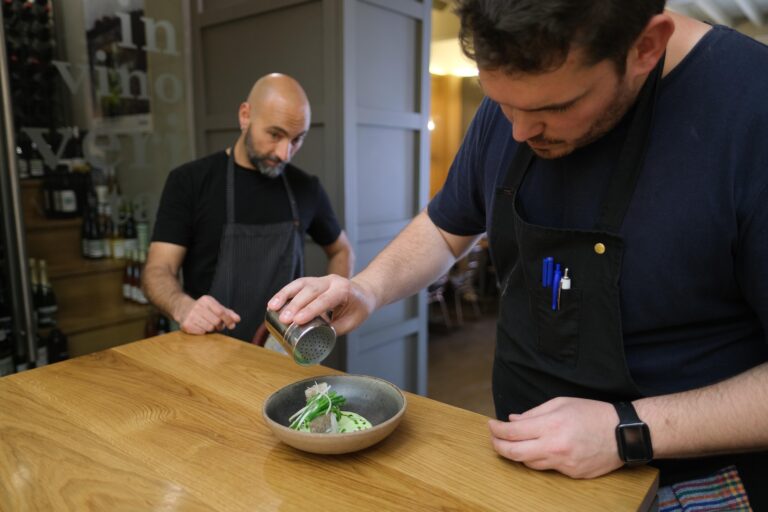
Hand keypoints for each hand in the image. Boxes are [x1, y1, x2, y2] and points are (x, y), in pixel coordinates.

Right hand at [175, 295, 240, 334]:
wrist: (183, 309)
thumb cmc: (204, 309)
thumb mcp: (216, 307)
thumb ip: (228, 313)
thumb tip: (238, 319)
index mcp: (206, 300)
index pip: (221, 312)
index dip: (228, 320)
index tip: (232, 325)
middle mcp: (197, 306)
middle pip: (216, 321)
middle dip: (219, 325)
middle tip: (216, 325)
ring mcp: (190, 315)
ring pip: (209, 328)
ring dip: (211, 329)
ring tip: (207, 324)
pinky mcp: (186, 325)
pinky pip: (201, 332)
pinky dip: (203, 331)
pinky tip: (200, 326)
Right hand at [268, 275, 376, 334]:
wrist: (364, 291)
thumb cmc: (359, 308)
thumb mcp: (352, 322)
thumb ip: (334, 330)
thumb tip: (314, 339)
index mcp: (343, 290)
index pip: (325, 299)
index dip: (310, 310)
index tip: (297, 320)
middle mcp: (331, 281)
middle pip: (310, 291)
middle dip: (295, 305)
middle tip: (283, 319)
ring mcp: (321, 279)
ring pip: (301, 284)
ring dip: (284, 295)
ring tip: (272, 307)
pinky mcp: (312, 281)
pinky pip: (297, 285)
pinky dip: (284, 293)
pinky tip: (274, 302)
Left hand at [488, 397, 622, 478]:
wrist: (623, 433)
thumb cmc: (592, 413)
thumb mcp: (561, 403)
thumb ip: (533, 413)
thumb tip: (512, 420)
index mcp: (551, 425)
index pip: (512, 432)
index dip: (496, 430)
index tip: (491, 426)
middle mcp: (554, 446)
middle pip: (514, 453)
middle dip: (498, 446)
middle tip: (494, 439)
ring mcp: (563, 463)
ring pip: (528, 464)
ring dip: (518, 454)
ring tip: (514, 443)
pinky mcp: (571, 474)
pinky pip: (547, 468)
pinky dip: (540, 459)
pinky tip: (541, 449)